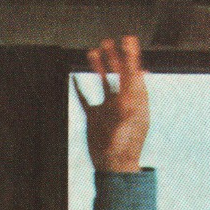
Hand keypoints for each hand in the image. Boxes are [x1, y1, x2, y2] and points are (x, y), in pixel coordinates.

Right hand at [75, 36, 149, 172]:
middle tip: (111, 40)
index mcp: (134, 103)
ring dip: (99, 68)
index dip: (131, 56)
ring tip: (94, 51)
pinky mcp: (95, 119)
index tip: (129, 40)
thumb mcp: (125, 128)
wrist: (113, 170)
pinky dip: (80, 88)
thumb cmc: (123, 151)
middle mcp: (122, 104)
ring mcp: (108, 110)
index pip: (133, 74)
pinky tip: (74, 77)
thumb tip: (129, 97)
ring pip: (103, 83)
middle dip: (115, 58)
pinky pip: (86, 99)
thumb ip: (127, 110)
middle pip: (119, 75)